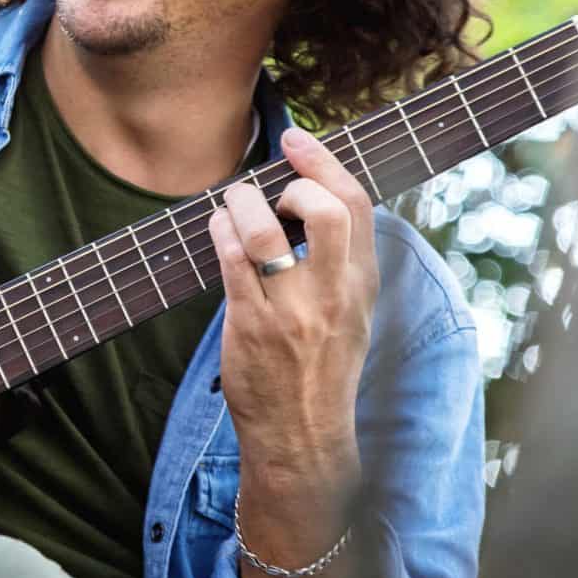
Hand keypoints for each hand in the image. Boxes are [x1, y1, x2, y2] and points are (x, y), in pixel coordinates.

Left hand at [208, 125, 375, 480]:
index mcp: (361, 286)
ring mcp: (292, 312)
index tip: (296, 140)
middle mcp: (332, 295)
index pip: (357, 207)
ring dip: (242, 204)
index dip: (326, 163)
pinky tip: (217, 227)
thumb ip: (340, 264)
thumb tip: (313, 202)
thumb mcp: (350, 314)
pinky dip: (221, 232)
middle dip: (296, 181)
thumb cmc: (319, 371)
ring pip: (268, 233)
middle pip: (329, 211)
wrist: (303, 438)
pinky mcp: (252, 327)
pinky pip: (233, 262)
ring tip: (233, 203)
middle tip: (270, 186)